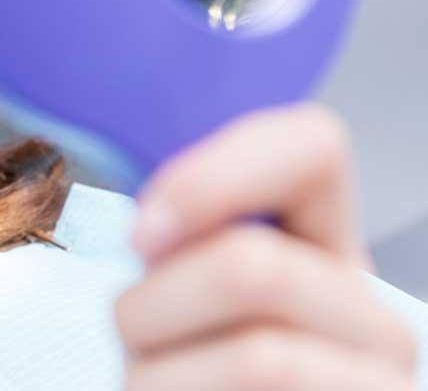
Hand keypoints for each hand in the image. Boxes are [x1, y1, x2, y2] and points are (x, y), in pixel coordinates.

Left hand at [115, 101, 415, 389]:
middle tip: (136, 346)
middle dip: (153, 307)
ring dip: (158, 377)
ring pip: (256, 356)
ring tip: (155, 390)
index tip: (143, 232)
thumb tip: (153, 230)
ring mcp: (374, 388)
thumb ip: (181, 252)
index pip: (313, 146)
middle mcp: (376, 325)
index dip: (214, 173)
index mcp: (328, 260)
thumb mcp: (178, 313)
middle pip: (252, 265)